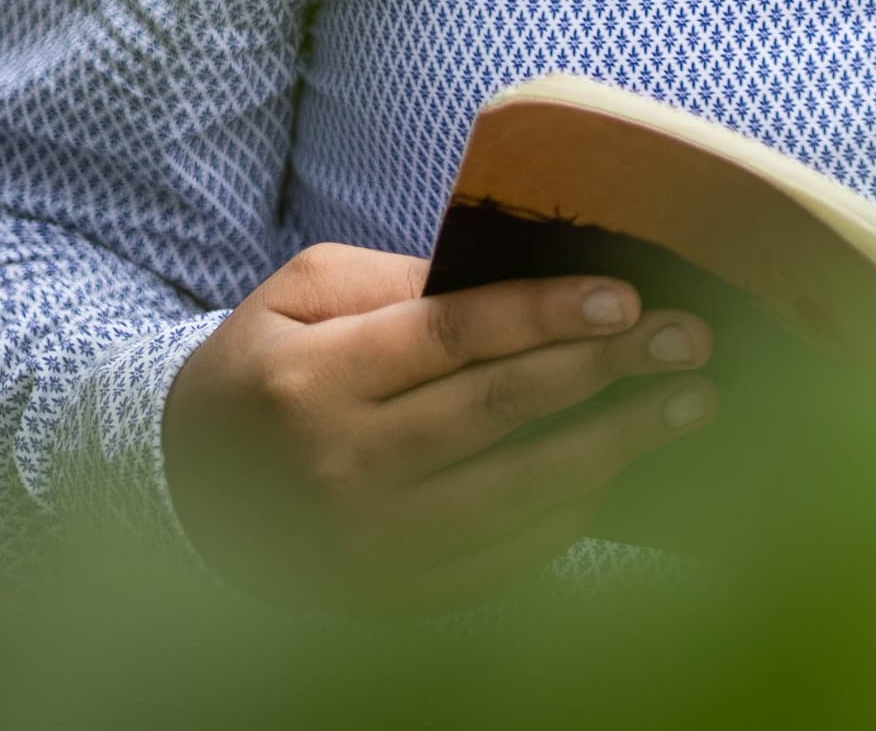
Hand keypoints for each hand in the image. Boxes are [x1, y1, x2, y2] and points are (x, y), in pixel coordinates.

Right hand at [162, 242, 717, 604]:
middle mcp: (341, 467)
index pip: (452, 339)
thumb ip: (398, 280)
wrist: (184, 497)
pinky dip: (568, 518)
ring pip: (517, 492)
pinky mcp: (389, 597)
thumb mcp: (300, 296)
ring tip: (690, 404)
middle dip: (608, 370)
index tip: (627, 294)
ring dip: (616, 445)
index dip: (545, 315)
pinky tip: (618, 473)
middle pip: (499, 412)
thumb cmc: (263, 372)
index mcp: (314, 381)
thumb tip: (513, 277)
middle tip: (691, 338)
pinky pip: (502, 559)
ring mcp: (368, 544)